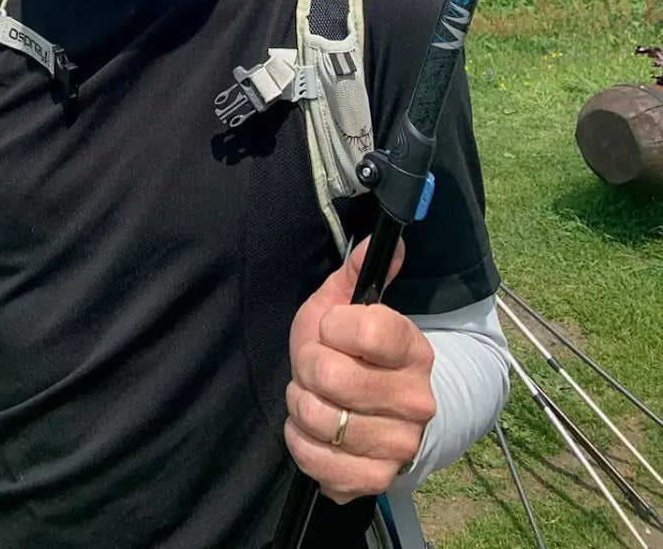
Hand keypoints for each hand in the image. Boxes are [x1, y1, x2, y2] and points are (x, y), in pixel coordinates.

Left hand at [284, 236, 435, 503]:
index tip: (331, 328)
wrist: (376, 414)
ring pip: (321, 419)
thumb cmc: (352, 351)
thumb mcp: (345, 305)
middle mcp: (416, 399)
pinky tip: (311, 431)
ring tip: (313, 397)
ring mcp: (400, 443)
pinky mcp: (378, 479)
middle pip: (332, 376)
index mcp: (412, 348)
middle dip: (306, 367)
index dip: (333, 326)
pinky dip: (301, 444)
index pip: (367, 329)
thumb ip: (357, 273)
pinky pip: (320, 463)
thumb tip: (384, 239)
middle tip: (314, 368)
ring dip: (301, 406)